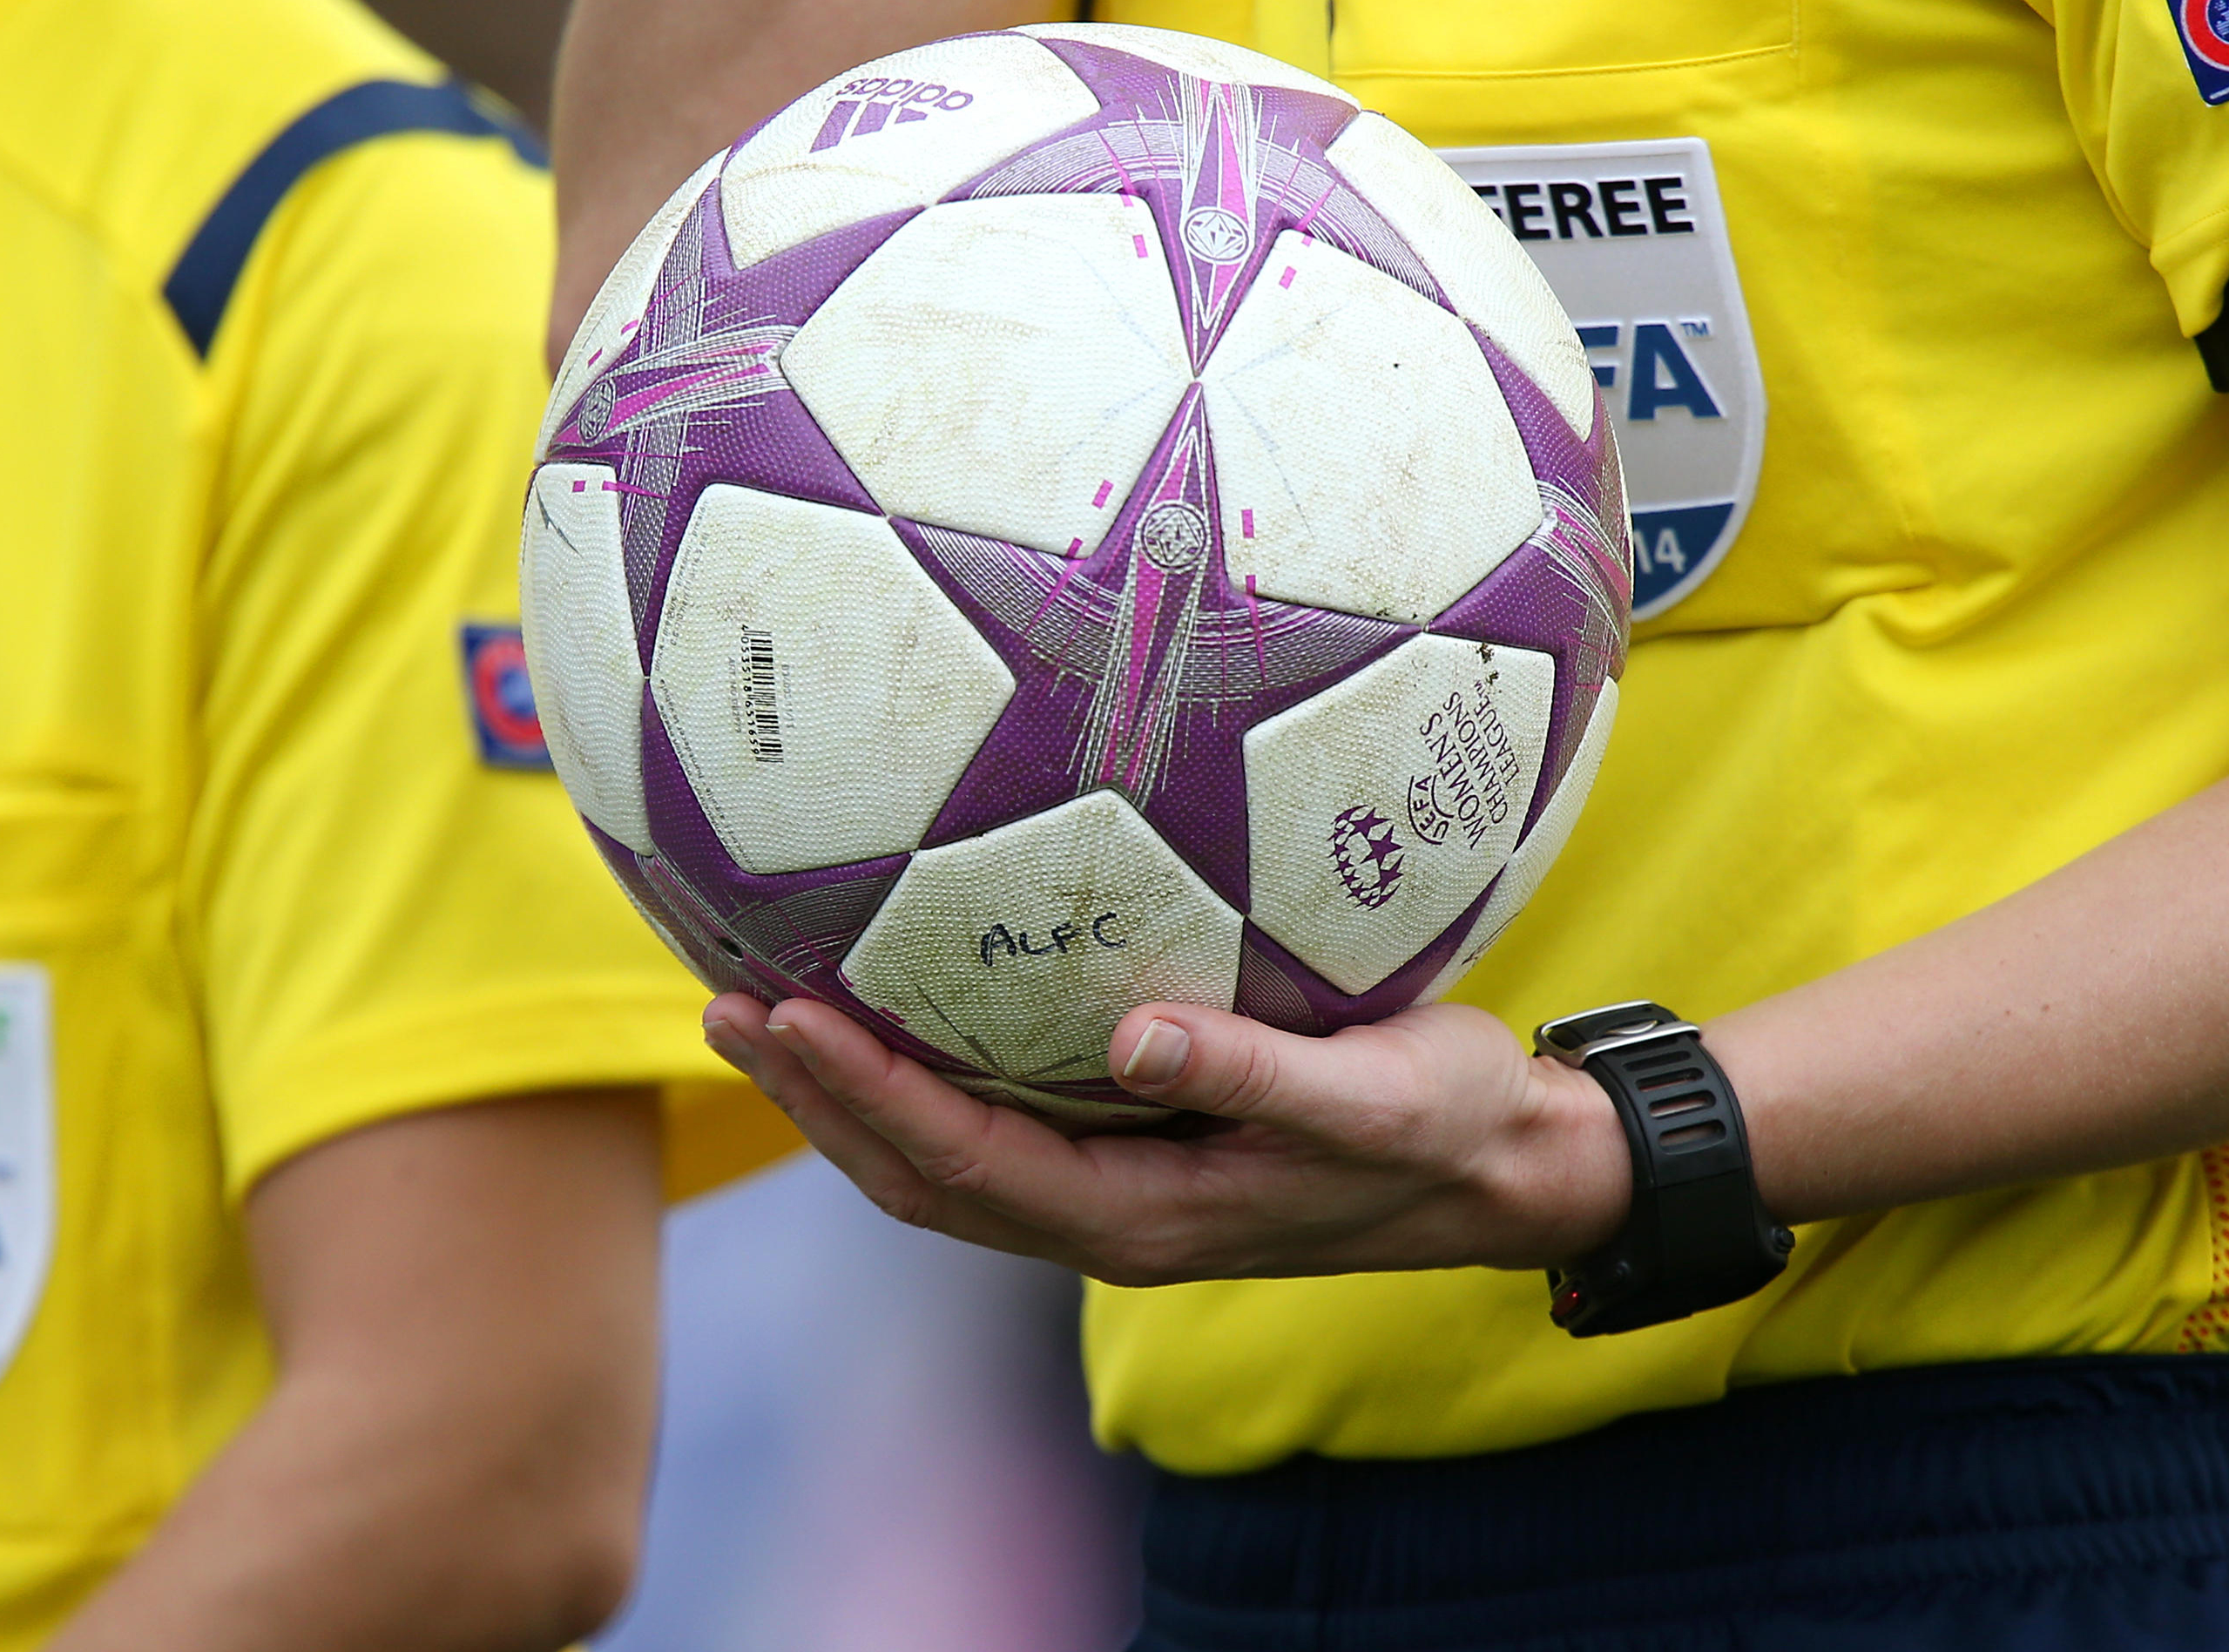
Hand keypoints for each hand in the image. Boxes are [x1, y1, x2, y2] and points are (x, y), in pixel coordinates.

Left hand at [699, 991, 1631, 1285]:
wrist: (1502, 1169)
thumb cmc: (1447, 1122)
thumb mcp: (1370, 1094)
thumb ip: (1252, 1071)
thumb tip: (1130, 1033)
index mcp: (1145, 1221)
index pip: (964, 1164)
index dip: (867, 1096)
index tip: (789, 1012)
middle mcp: (1108, 1223)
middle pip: (917, 1179)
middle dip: (815, 1101)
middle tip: (726, 1005)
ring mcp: (1113, 1197)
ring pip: (939, 1163)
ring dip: (846, 1098)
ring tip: (761, 1010)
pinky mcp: (1131, 1156)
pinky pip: (989, 1127)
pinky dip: (915, 1080)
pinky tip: (889, 1005)